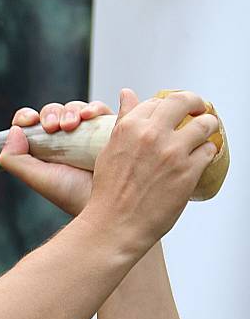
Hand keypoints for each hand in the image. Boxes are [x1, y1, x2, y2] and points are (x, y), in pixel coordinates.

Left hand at [0, 99, 113, 214]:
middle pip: (54, 112)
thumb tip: (14, 130)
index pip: (31, 124)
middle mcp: (65, 140)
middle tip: (53, 127)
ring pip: (75, 109)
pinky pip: (100, 110)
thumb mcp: (37, 179)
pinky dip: (93, 108)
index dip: (27, 117)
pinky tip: (89, 115)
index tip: (29, 120)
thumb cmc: (73, 195)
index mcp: (45, 149)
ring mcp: (87, 134)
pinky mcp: (109, 129)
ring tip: (72, 124)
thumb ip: (14, 159)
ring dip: (70, 111)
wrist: (110, 202)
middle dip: (50, 114)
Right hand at [84, 89, 218, 250]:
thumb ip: (123, 120)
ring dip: (207, 127)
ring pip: (205, 124)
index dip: (166, 106)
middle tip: (198, 110)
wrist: (116, 224)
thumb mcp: (109, 149)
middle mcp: (151, 135)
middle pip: (184, 102)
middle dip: (195, 103)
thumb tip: (127, 94)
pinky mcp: (189, 171)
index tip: (171, 113)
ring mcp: (172, 152)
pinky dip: (207, 152)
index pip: (156, 101)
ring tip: (204, 134)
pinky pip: (210, 151)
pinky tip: (200, 158)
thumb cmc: (109, 192)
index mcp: (129, 128)